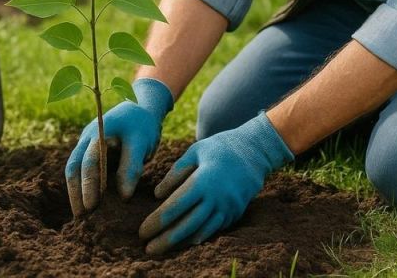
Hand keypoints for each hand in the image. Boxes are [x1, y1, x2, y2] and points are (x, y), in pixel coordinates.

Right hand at [65, 77, 172, 213]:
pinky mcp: (92, 152)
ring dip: (77, 190)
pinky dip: (84, 185)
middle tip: (80, 216)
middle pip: (74, 167)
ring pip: (75, 169)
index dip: (88, 185)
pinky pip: (84, 170)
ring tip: (81, 214)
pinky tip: (88, 202)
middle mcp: (87, 139)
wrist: (142, 107)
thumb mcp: (141, 142)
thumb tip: (123, 197)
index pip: (89, 162)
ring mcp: (87, 144)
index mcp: (99, 133)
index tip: (91, 206)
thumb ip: (131, 167)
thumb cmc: (142, 124)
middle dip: (76, 192)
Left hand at [138, 111, 293, 254]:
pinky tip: (184, 242)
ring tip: (161, 248)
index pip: (176, 206)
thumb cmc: (219, 148)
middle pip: (187, 224)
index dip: (157, 221)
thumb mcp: (195, 152)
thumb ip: (175, 173)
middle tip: (147, 248)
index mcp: (204, 180)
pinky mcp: (235, 213)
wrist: (254, 152)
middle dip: (165, 239)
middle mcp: (217, 197)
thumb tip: (157, 195)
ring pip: (201, 231)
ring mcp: (228, 207)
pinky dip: (198, 237)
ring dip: (179, 242)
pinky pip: (214, 230)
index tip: (142, 231)